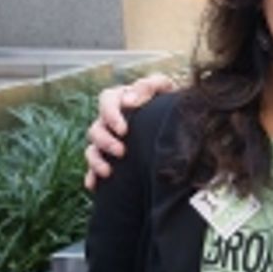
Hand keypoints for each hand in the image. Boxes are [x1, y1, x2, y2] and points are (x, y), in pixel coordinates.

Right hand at [84, 71, 175, 188]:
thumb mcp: (163, 87)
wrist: (181, 122)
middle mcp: (110, 120)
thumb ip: (147, 86)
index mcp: (120, 99)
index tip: (123, 130)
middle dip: (105, 141)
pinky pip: (93, 168)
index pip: (107, 101)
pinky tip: (93, 185)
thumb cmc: (169, 101)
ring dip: (96, 160)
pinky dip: (91, 176)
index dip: (111, 115)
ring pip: (91, 149)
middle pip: (96, 129)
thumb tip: (128, 101)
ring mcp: (108, 140)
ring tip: (108, 171)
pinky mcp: (110, 158)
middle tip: (121, 152)